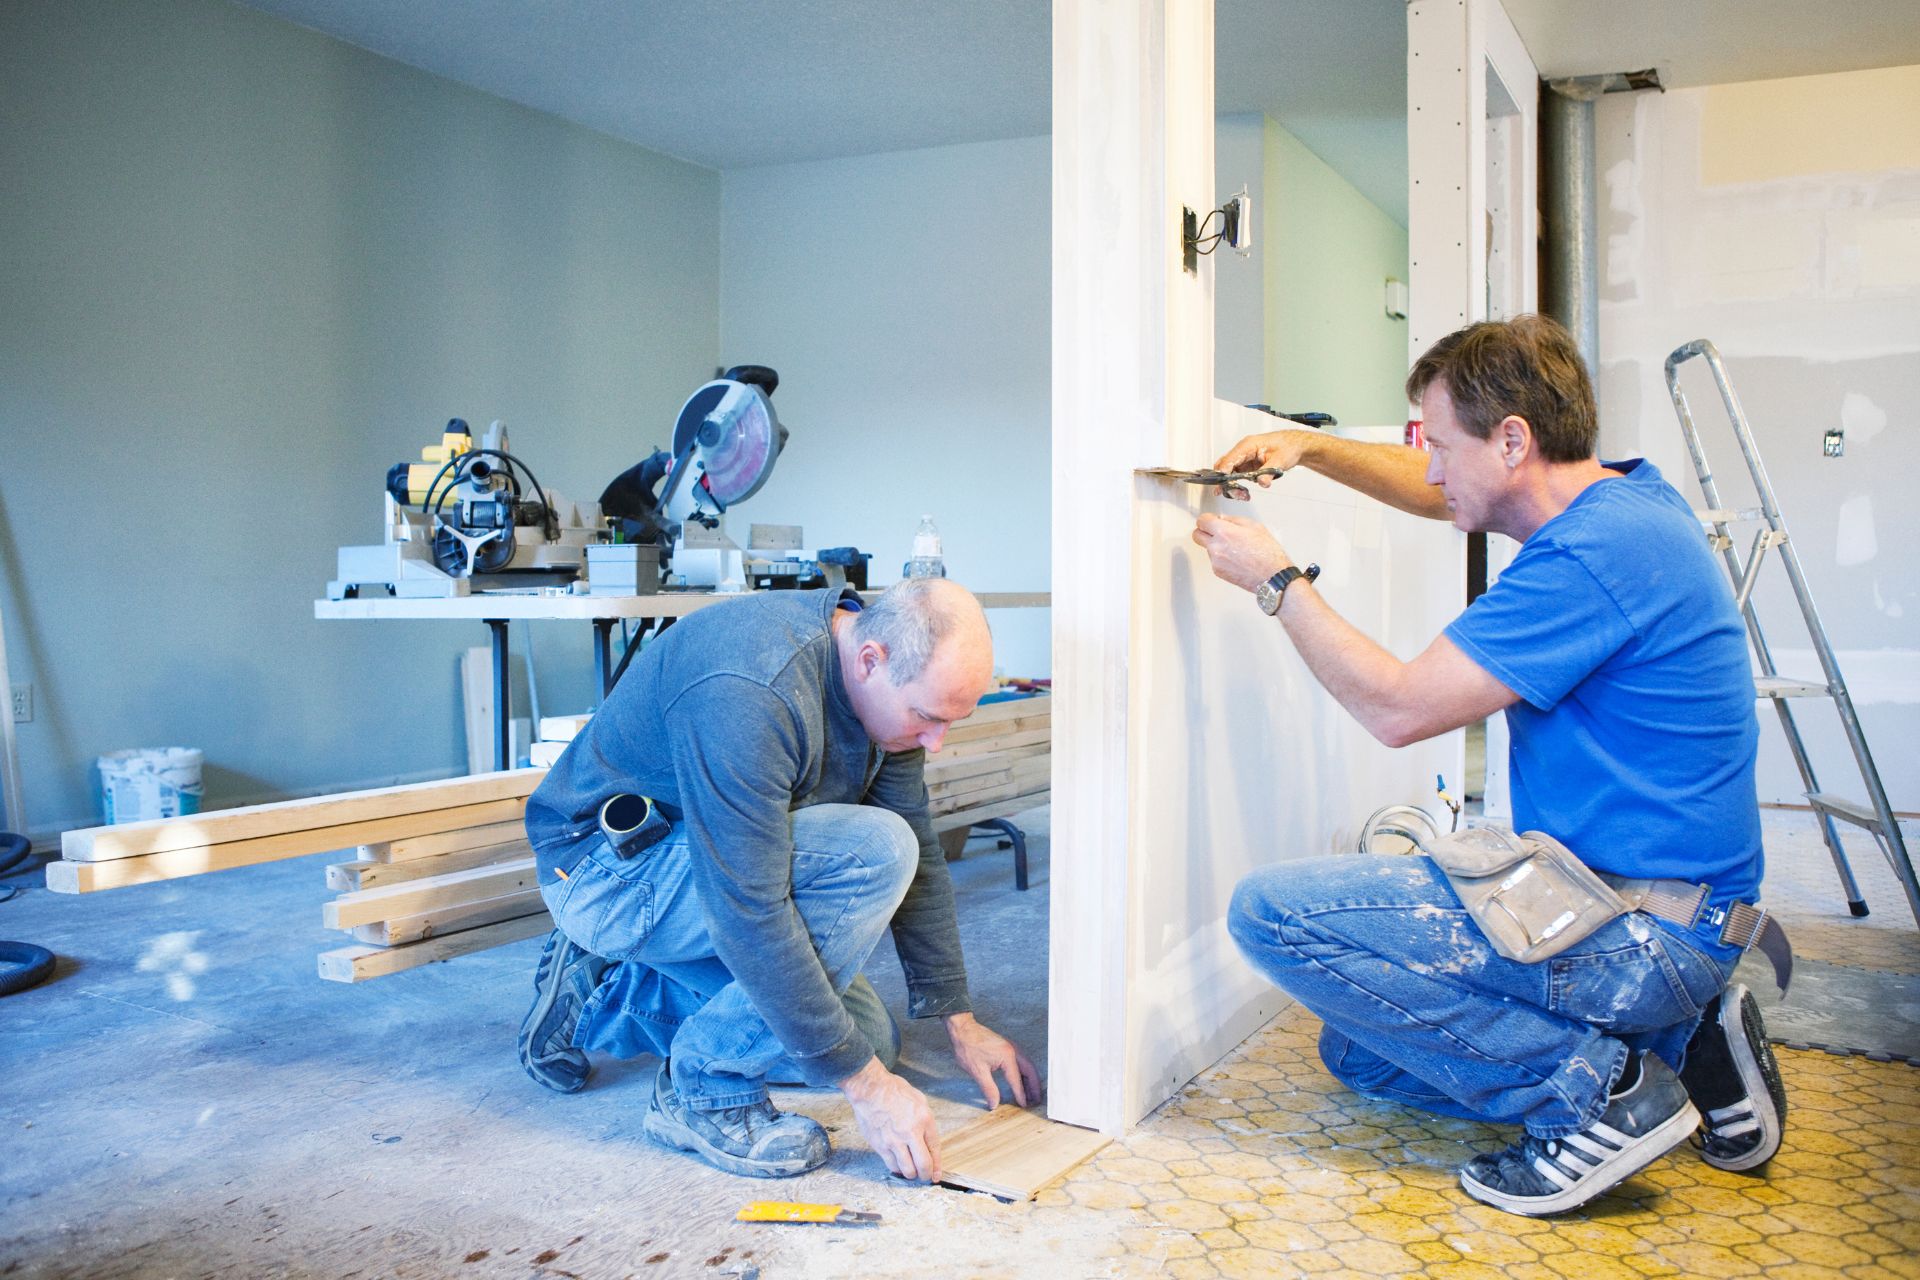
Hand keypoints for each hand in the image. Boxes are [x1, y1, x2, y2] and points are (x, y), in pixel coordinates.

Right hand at [840, 1057, 942, 1180]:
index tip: (936, 1175)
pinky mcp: (880, 1146)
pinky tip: (898, 1164)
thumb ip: (925, 1122)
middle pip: (923, 1165)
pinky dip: (897, 1168)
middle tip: (924, 1176)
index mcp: (924, 1120)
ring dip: (911, 1174)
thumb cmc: (894, 1091)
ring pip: (907, 1170)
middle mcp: (911, 1133)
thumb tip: (928, 1141)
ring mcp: (894, 1141)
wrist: (870, 1089)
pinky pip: (892, 1165)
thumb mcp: (919, 1101)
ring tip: (911, 1171)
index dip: (937, 1167)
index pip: (935, 1150)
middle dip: (925, 1175)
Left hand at [945, 1012, 1041, 1110]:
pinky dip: (1024, 1073)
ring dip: (1031, 1079)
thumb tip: (994, 1103)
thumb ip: (988, 1089)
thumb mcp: (977, 1071)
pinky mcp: (1007, 1047)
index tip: (1024, 1105)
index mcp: (1007, 1057)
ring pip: (1027, 1066)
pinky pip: (1021, 1062)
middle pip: (1030, 1071)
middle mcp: (1013, 1051)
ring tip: (1032, 1093)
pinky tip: (1021, 1080)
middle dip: (1034, 1086)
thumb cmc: (968, 1047)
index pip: (1017, 1080)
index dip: (1021, 1094)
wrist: (962, 1029)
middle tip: (1037, 1100)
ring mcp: (1011, 1048)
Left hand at [1192, 513, 1292, 592]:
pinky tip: (1236, 558)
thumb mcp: (1255, 526)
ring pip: (1207, 548)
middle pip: (1196, 535)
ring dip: (1216, 546)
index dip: (1207, 519)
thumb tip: (1223, 519)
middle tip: (1215, 531)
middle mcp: (1216, 547)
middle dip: (1204, 531)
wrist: (1272, 577)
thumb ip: (1234, 520)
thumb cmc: (1268, 553)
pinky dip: (1222, 558)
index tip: (1212, 520)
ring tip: (1235, 548)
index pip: (1202, 521)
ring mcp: (1215, 561)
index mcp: (1224, 532)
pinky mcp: (1218, 572)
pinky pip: (1214, 560)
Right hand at [1212, 430, 1317, 499]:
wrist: (1295, 446)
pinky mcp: (1247, 465)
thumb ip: (1268, 473)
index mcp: (1248, 445)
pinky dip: (1238, 485)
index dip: (1223, 472)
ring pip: (1229, 472)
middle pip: (1225, 466)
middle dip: (1225, 481)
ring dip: (1232, 485)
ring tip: (1242, 495)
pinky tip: (1244, 492)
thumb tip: (1262, 482)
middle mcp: (1243, 451)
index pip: (1230, 459)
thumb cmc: (1288, 447)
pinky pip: (1237, 475)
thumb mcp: (1280, 461)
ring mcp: (1244, 458)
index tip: (1221, 484)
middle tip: (1231, 493)